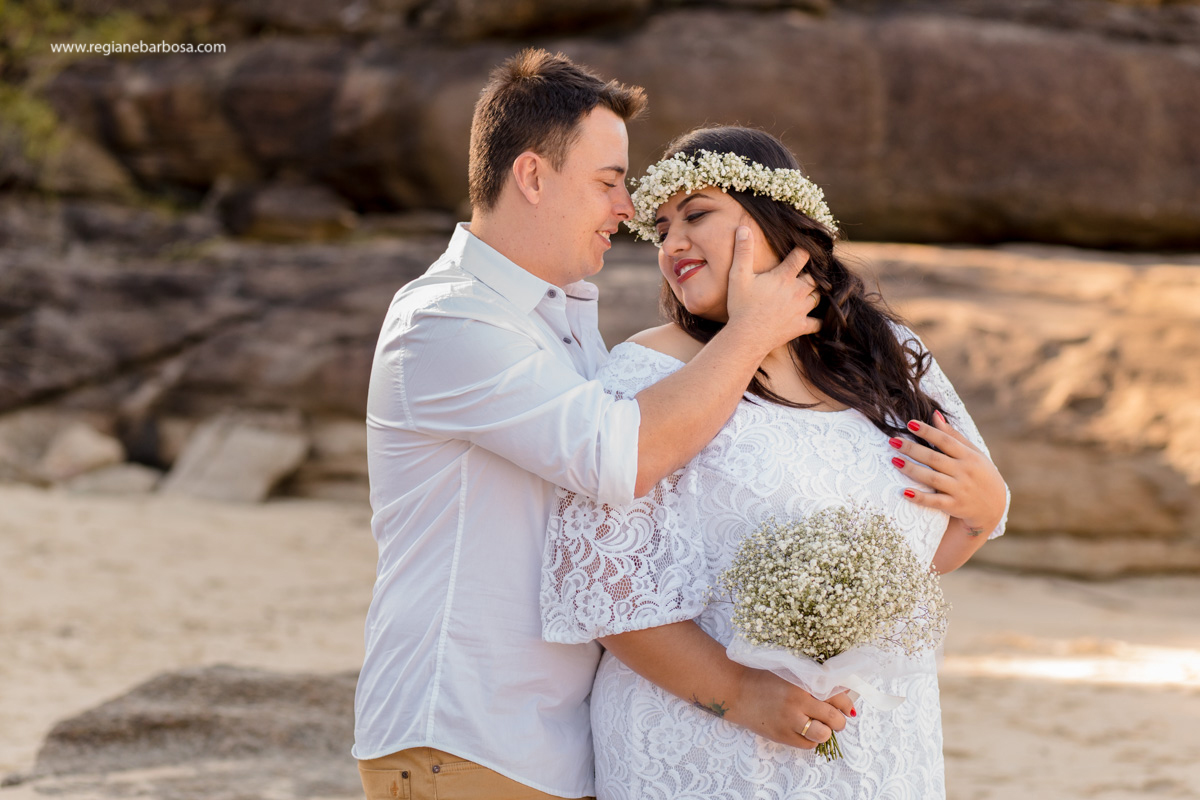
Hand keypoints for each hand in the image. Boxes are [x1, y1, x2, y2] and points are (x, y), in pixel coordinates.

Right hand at [724, 222, 820, 352]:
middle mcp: (797, 291)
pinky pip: (817, 323)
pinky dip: (819, 320)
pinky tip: (815, 318)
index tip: (801, 250)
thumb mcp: (738, 276)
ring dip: (815, 293)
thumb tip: (743, 228)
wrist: (746, 337)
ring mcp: (801, 310)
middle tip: (807, 271)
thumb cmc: (741, 306)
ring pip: (818, 296)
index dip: (803, 251)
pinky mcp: (800, 326)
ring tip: (810, 291)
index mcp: (784, 277)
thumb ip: (743, 252)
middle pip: (815, 277)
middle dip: (812, 273)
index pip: (801, 256)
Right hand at [730, 668, 854, 749]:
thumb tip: (842, 691)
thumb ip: (813, 680)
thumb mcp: (790, 672)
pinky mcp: (782, 736)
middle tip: (836, 719)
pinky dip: (811, 740)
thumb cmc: (765, 679)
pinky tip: (804, 731)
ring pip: (823, 735)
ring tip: (821, 727)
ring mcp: (789, 720)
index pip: (836, 695)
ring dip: (826, 732)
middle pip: (834, 718)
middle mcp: (797, 702)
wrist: (737, 691)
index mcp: (802, 682)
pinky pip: (808, 745)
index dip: (845, 702)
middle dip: (840, 721)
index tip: (846, 706)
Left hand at [889, 411, 1006, 534]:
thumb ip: (953, 435)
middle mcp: (964, 472)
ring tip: (894, 460)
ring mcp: (960, 490)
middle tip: (893, 441)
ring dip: (912, 470)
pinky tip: (905, 492)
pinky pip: (935, 501)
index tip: (910, 424)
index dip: (928, 432)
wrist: (994, 507)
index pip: (946, 441)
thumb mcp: (973, 453)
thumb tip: (934, 414)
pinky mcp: (954, 506)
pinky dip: (920, 497)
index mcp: (969, 456)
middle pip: (934, 458)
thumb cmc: (980, 474)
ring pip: (932, 478)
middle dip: (912, 449)